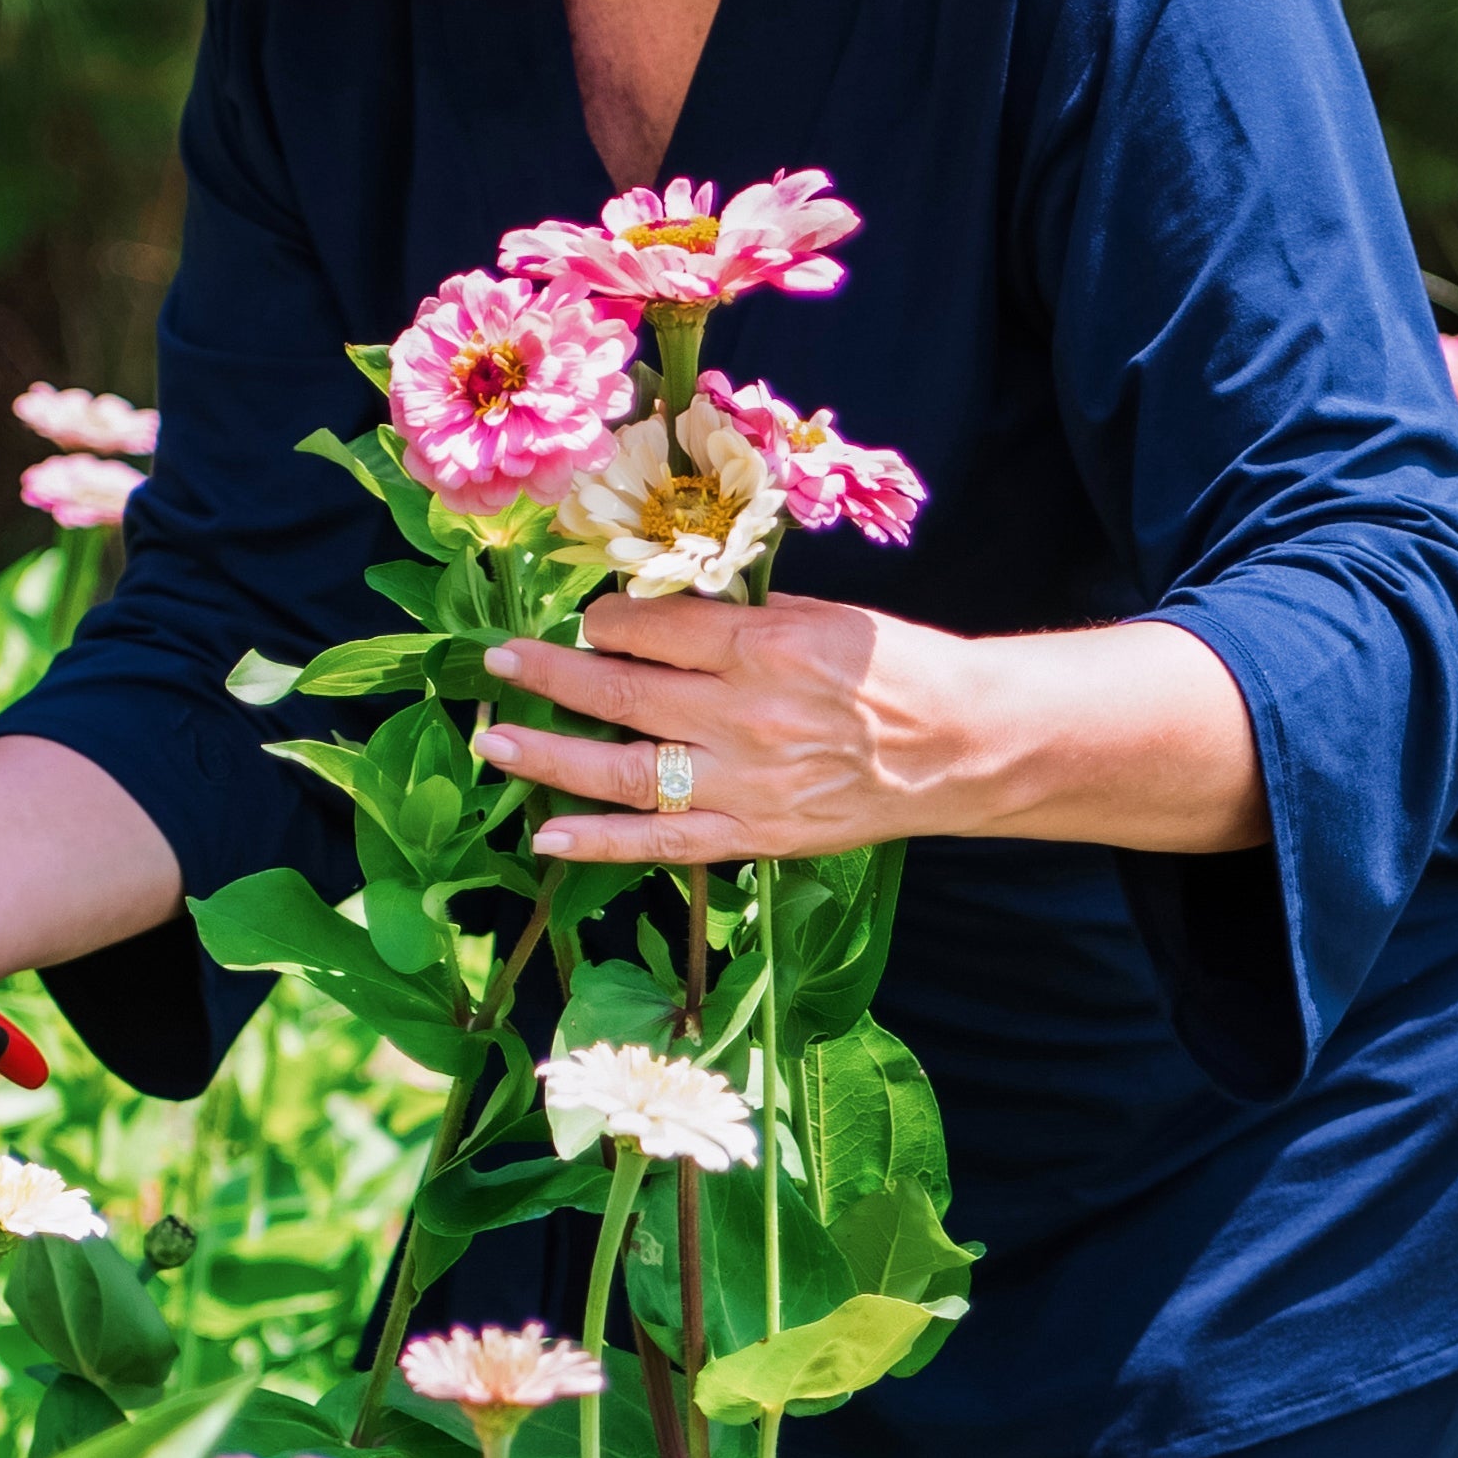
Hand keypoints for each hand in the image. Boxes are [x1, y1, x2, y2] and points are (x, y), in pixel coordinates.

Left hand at [467, 594, 982, 865]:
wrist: (964, 746)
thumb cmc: (896, 669)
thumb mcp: (821, 617)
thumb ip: (738, 619)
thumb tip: (657, 613)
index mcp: (766, 648)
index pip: (657, 629)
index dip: (608, 621)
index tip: (588, 617)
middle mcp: (746, 716)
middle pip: (623, 694)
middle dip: (550, 675)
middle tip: (495, 661)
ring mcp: (747, 785)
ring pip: (626, 772)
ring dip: (550, 756)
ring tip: (494, 741)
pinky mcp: (756, 836)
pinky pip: (663, 843)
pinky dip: (601, 841)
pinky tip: (547, 835)